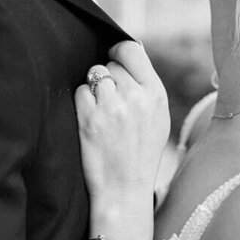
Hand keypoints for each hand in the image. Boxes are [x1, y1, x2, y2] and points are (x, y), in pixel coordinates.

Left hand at [74, 41, 170, 212]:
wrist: (124, 189)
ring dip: (95, 88)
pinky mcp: (89, 119)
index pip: (131, 50)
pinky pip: (81, 92)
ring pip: (95, 75)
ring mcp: (111, 108)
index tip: (113, 57)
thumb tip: (132, 50)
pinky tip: (92, 118)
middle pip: (111, 63)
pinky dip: (83, 102)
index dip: (118, 51)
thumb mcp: (158, 118)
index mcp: (156, 94)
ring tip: (102, 109)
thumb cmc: (141, 153)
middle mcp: (135, 97)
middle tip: (112, 101)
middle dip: (109, 77)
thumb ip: (147, 85)